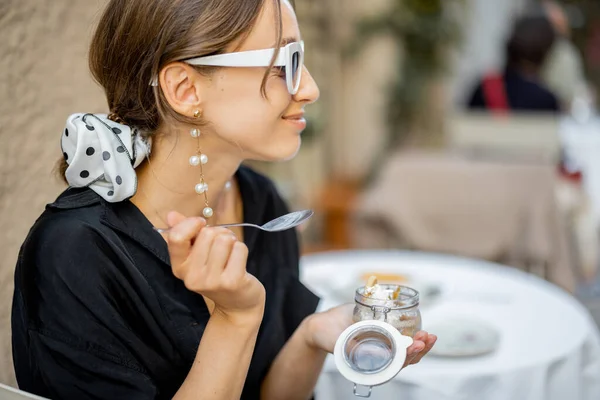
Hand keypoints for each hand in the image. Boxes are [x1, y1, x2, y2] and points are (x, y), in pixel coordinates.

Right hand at [164, 211, 265, 321]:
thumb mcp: (197, 256)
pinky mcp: (232, 281)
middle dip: (219, 234)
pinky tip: (239, 263)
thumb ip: (185, 234)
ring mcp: (211, 281)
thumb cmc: (218, 273)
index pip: (176, 237)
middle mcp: (191, 277)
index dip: (191, 224)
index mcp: (179, 267)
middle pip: (207, 234)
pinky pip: (239, 248)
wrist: (237, 304)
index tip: (201, 224)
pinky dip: (242, 250)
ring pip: (224, 239)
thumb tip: (171, 214)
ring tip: (230, 254)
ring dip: (231, 241)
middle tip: (222, 248)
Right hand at [304, 304, 436, 367]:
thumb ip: (355, 349)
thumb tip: (376, 354)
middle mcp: (379, 355)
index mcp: (371, 362)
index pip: (395, 364)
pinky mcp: (381, 331)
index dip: (408, 355)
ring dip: (419, 342)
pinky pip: (399, 335)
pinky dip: (410, 331)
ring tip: (429, 335)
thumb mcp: (341, 343)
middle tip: (427, 338)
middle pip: (406, 357)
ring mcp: (382, 343)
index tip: (416, 346)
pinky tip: (417, 325)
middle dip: (420, 348)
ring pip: (406, 348)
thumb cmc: (328, 337)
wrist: (321, 326)